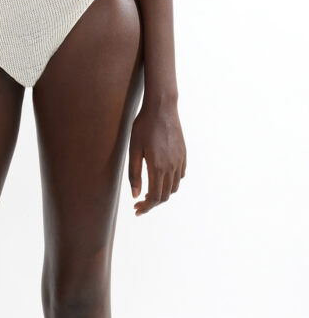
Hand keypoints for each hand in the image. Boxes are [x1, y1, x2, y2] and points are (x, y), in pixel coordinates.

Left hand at [128, 98, 186, 215]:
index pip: (154, 197)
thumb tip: (135, 194)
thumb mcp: (134, 148)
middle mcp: (172, 167)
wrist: (162, 107)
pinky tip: (162, 178)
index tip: (137, 210)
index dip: (146, 207)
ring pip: (174, 187)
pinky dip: (172, 183)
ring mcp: (179, 160)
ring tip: (149, 192)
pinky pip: (180, 175)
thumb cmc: (144, 125)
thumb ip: (134, 173)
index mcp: (158, 167)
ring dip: (162, 194)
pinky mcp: (183, 154)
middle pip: (165, 195)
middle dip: (152, 203)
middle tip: (139, 203)